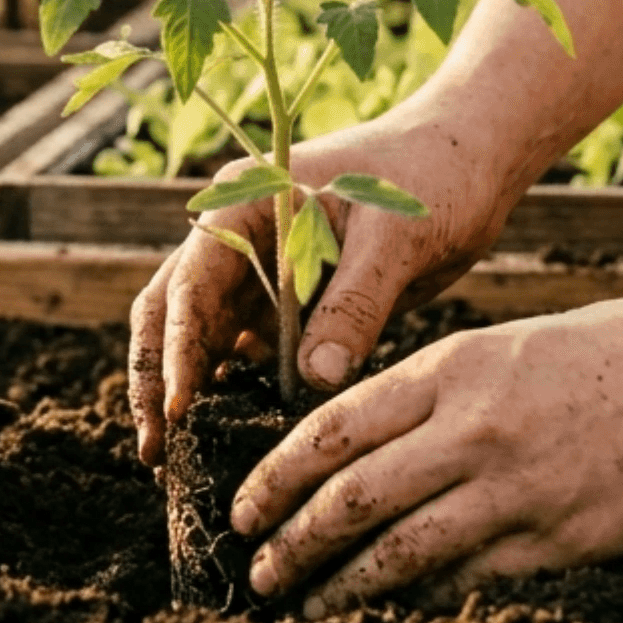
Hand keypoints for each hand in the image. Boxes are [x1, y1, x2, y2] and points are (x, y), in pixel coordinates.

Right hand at [126, 92, 529, 465]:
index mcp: (246, 203)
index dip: (179, 349)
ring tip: (174, 459)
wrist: (470, 163)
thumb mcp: (395, 237)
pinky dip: (234, 392)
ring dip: (187, 392)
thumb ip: (354, 303)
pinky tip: (230, 438)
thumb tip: (316, 376)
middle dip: (157, 379)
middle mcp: (239, 238)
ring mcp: (260, 274)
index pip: (192, 283)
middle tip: (153, 452)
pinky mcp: (289, 306)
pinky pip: (249, 353)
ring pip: (202, 339)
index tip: (178, 411)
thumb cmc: (431, 175)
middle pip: (171, 312)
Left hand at [232, 288, 622, 611]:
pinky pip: (471, 577)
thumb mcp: (505, 345)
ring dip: (341, 583)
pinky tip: (392, 608)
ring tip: (303, 603)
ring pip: (402, 549)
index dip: (277, 477)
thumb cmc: (611, 350)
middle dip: (291, 540)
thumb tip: (362, 444)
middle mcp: (474, 427)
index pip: (333, 429)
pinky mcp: (563, 537)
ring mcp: (519, 487)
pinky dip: (421, 596)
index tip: (242, 509)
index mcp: (452, 368)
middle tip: (255, 570)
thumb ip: (434, 393)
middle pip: (352, 496)